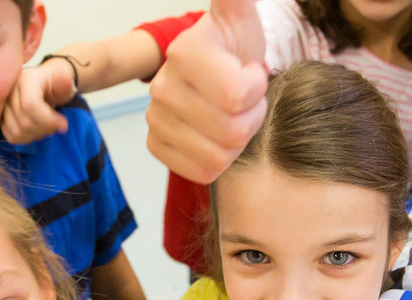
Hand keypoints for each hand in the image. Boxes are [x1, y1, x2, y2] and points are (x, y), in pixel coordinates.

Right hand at [3, 61, 77, 144]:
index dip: (47, 120)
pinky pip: (11, 136)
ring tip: (47, 128)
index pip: (29, 105)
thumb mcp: (64, 81)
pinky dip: (26, 139)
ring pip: (17, 131)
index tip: (63, 125)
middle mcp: (9, 91)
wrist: (45, 84)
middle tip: (57, 127)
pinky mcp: (1, 116)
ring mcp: (2, 105)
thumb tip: (64, 80)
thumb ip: (65, 83)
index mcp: (25, 79)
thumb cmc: (55, 84)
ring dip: (36, 135)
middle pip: (24, 121)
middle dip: (44, 129)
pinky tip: (36, 131)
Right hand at [145, 0, 267, 183]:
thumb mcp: (241, 16)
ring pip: (219, 156)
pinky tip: (216, 134)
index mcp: (184, 53)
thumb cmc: (237, 47)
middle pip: (232, 131)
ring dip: (237, 140)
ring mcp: (155, 117)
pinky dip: (219, 160)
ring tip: (232, 115)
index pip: (237, 95)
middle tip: (245, 99)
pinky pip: (201, 171)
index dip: (256, 89)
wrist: (220, 69)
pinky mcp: (156, 144)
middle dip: (251, 117)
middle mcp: (161, 86)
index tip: (249, 72)